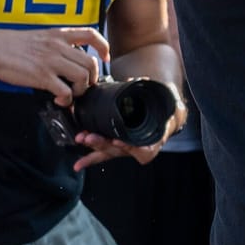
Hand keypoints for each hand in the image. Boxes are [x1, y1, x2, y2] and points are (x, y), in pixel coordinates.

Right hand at [0, 27, 109, 105]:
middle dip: (92, 78)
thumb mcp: (40, 37)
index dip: (103, 47)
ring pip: (83, 77)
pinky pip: (65, 91)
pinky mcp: (42, 76)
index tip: (105, 58)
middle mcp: (59, 46)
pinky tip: (59, 100)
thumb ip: (57, 46)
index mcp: (59, 35)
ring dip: (81, 90)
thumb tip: (69, 61)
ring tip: (71, 94)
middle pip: (91, 63)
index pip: (91, 35)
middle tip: (84, 86)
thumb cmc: (12, 44)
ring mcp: (51, 61)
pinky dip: (67, 100)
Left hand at [70, 96, 185, 171]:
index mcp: (154, 139)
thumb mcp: (165, 100)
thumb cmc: (165, 110)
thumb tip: (140, 80)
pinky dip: (90, 158)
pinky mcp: (116, 147)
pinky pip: (103, 154)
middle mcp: (138, 147)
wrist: (165, 117)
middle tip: (89, 136)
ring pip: (109, 151)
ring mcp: (126, 148)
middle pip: (120, 150)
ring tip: (82, 138)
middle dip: (103, 144)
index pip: (144, 150)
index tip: (119, 140)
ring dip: (93, 146)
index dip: (131, 148)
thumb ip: (152, 90)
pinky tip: (78, 164)